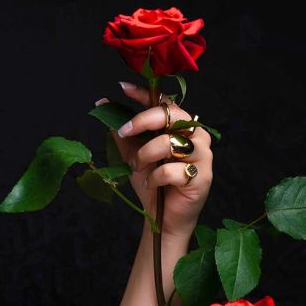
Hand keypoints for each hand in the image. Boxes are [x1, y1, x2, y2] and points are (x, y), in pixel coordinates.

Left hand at [107, 82, 212, 240]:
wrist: (163, 218)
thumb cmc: (153, 183)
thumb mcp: (134, 153)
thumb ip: (124, 132)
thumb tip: (103, 104)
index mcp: (182, 127)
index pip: (166, 102)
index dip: (146, 94)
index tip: (123, 88)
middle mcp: (196, 136)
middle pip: (172, 115)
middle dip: (144, 120)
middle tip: (124, 131)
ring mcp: (202, 155)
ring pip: (170, 142)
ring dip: (146, 154)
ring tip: (138, 167)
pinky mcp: (202, 176)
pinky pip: (173, 170)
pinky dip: (156, 177)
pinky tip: (153, 183)